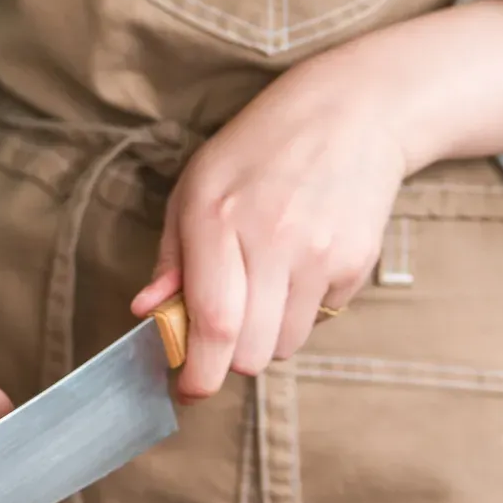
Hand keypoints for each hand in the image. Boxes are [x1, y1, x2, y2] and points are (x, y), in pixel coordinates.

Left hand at [131, 51, 410, 399]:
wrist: (353, 113)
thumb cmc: (261, 148)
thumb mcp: (198, 186)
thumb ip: (172, 255)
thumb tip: (147, 311)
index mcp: (219, 218)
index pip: (212, 322)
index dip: (197, 371)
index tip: (187, 389)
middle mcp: (273, 240)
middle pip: (252, 353)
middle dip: (232, 359)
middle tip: (224, 337)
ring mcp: (320, 254)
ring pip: (287, 345)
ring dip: (269, 336)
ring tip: (267, 284)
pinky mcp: (355, 262)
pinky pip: (322, 319)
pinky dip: (305, 309)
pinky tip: (303, 261)